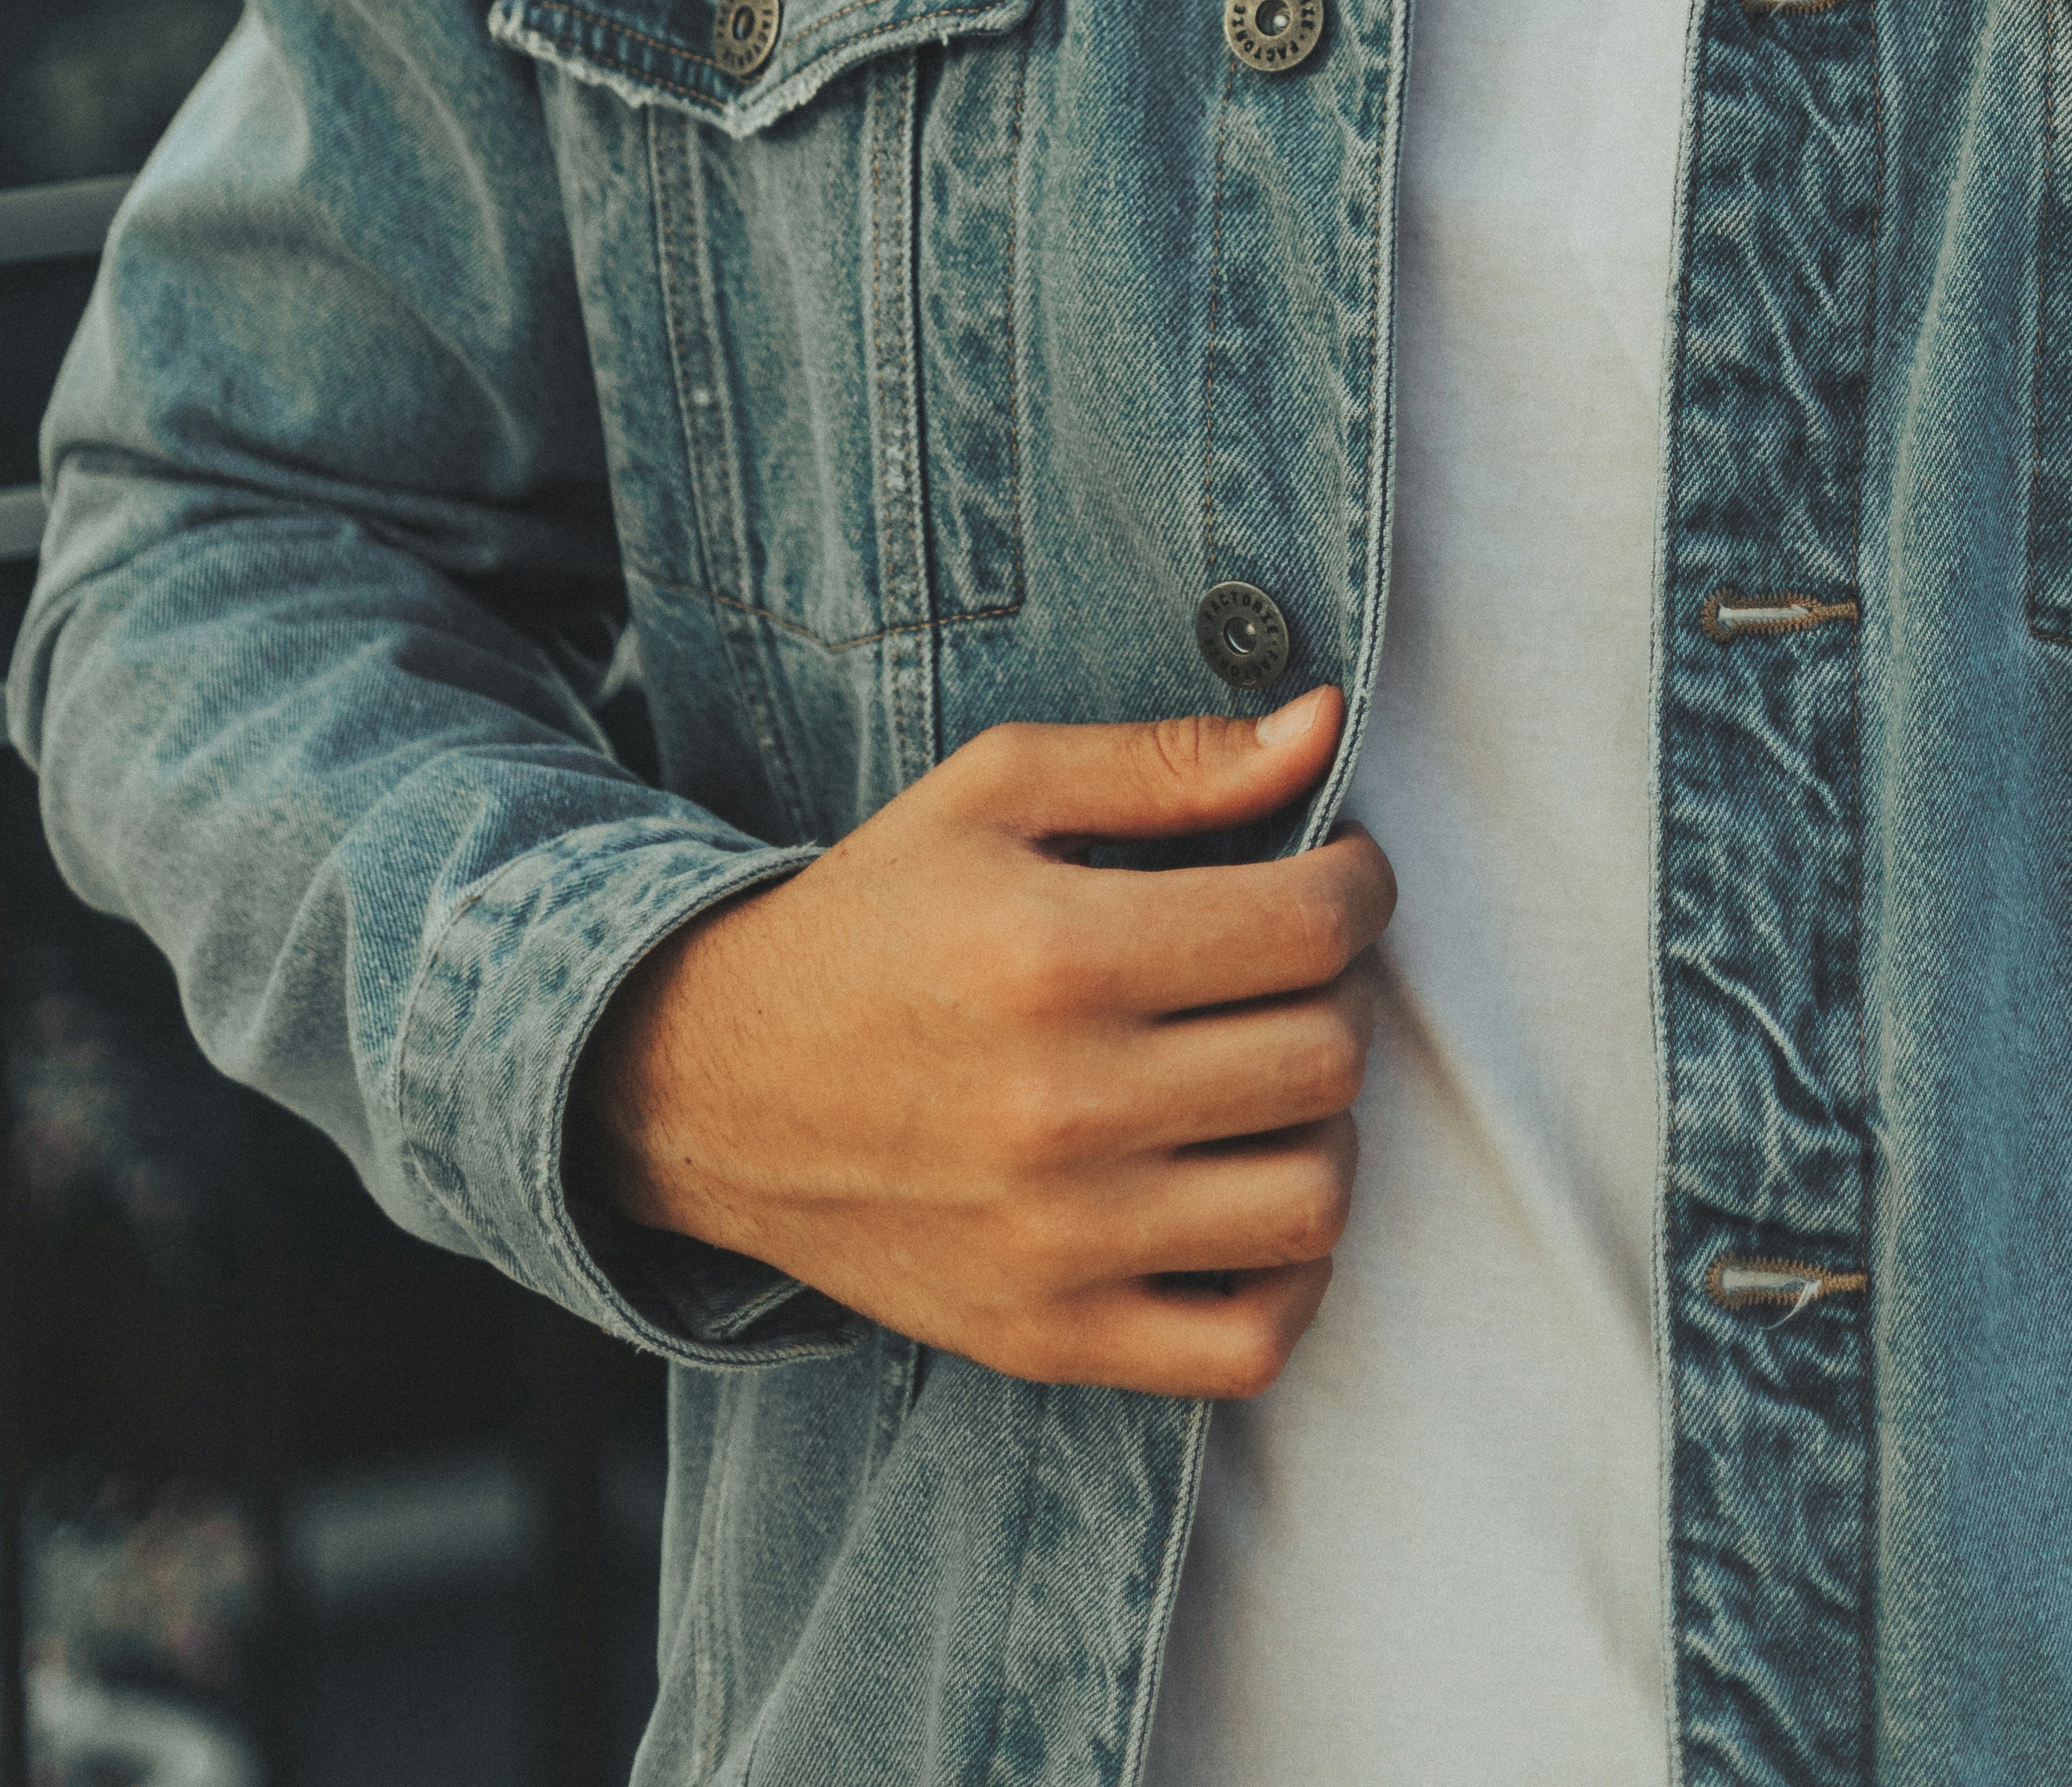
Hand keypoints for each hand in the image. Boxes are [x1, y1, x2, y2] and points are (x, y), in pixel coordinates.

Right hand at [574, 687, 1390, 1395]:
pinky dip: (1288, 1279)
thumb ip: (1170, 761)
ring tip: (1270, 1075)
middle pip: (1326, 1059)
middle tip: (1292, 966)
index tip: (1333, 872)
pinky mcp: (1048, 1338)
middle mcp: (1065, 1108)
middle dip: (1345, 991)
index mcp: (1059, 954)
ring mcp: (1059, 1243)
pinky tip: (1246, 1192)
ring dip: (1325, 1128)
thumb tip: (1323, 725)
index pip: (1310, 929)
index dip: (1358, 885)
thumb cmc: (875, 918)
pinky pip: (1247, 1346)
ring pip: (1311, 1203)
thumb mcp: (997, 791)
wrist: (714, 1085)